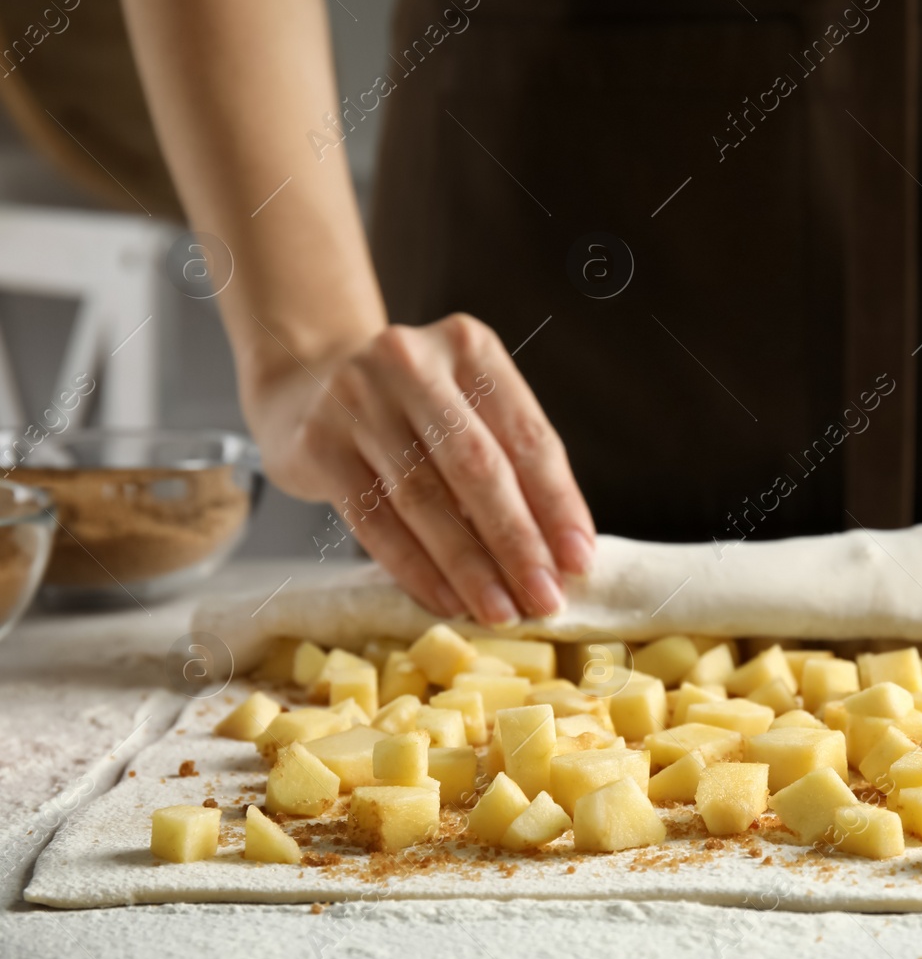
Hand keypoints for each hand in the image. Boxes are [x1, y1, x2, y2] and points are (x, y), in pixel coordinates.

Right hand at [249, 313, 594, 624]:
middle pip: (478, 467)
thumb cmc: (412, 410)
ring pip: (425, 499)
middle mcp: (411, 362)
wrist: (305, 385)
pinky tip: (447, 600)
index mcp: (469, 348)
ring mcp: (357, 399)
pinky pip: (375, 521)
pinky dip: (416, 568)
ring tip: (501, 611)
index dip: (558, 504)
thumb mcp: (467, 410)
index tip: (579, 561)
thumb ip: (512, 464)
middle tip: (545, 598)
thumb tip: (562, 554)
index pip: (528, 436)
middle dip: (517, 542)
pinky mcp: (317, 444)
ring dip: (470, 566)